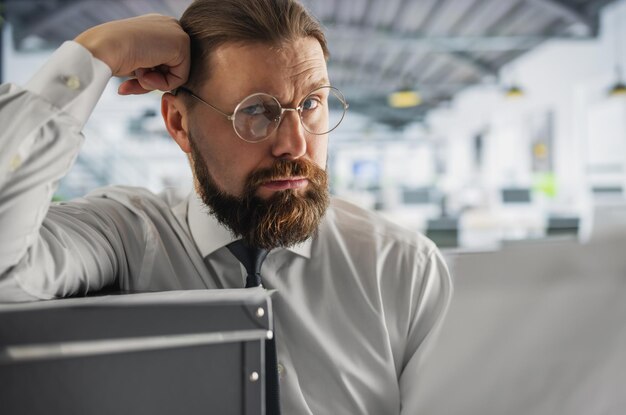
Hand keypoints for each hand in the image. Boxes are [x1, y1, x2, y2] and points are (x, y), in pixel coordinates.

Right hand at [75, 14, 189, 94]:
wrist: (103, 49)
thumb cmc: (111, 56)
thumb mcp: (133, 60)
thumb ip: (148, 66)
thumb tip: (155, 77)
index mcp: (155, 26)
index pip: (162, 62)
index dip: (146, 77)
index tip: (127, 84)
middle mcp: (167, 26)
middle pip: (171, 69)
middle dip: (151, 81)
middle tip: (132, 81)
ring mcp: (175, 31)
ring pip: (176, 74)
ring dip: (154, 82)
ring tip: (138, 72)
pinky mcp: (181, 42)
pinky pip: (180, 78)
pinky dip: (162, 84)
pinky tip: (145, 74)